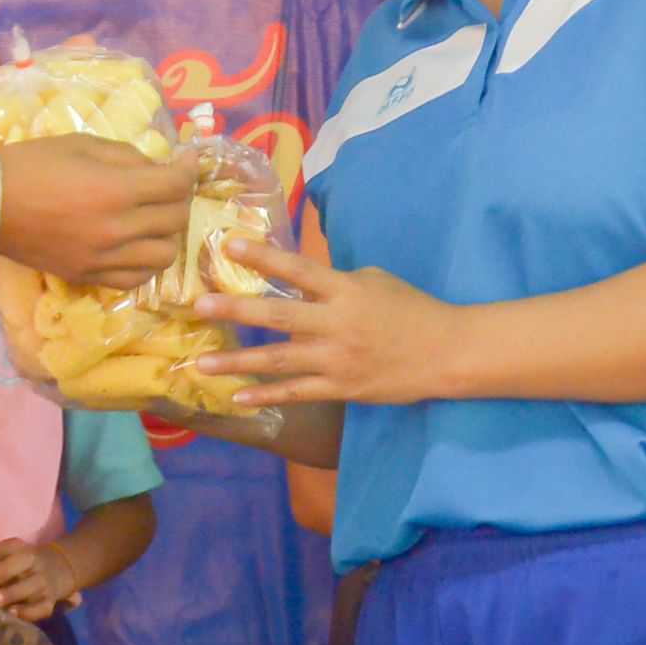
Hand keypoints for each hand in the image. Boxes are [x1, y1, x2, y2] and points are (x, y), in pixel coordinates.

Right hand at [0, 136, 195, 289]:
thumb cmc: (31, 165)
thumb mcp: (82, 144)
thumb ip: (127, 156)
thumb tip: (157, 168)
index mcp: (116, 190)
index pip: (175, 185)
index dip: (188, 170)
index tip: (186, 162)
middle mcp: (117, 229)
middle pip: (175, 220)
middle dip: (178, 198)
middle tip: (167, 187)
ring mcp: (104, 258)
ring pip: (164, 256)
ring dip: (166, 234)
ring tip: (152, 220)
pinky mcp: (90, 275)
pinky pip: (136, 278)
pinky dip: (145, 262)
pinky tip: (136, 246)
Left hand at [0, 538, 79, 622]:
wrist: (57, 569)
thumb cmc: (17, 566)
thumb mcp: (3, 559)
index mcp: (19, 548)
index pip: (7, 550)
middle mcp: (34, 561)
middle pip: (22, 563)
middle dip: (3, 574)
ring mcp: (44, 581)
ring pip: (32, 585)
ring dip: (14, 594)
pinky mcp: (50, 601)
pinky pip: (42, 607)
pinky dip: (29, 612)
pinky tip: (14, 614)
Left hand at [192, 238, 455, 406]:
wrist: (446, 353)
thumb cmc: (411, 309)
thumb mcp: (375, 280)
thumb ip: (335, 281)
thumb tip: (298, 281)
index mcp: (345, 290)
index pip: (298, 269)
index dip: (263, 257)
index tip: (229, 246)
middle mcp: (336, 323)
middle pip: (279, 315)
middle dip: (236, 310)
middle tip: (199, 306)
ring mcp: (337, 359)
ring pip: (279, 361)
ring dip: (238, 362)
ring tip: (201, 362)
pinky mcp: (342, 388)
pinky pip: (297, 393)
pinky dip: (267, 396)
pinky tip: (239, 398)